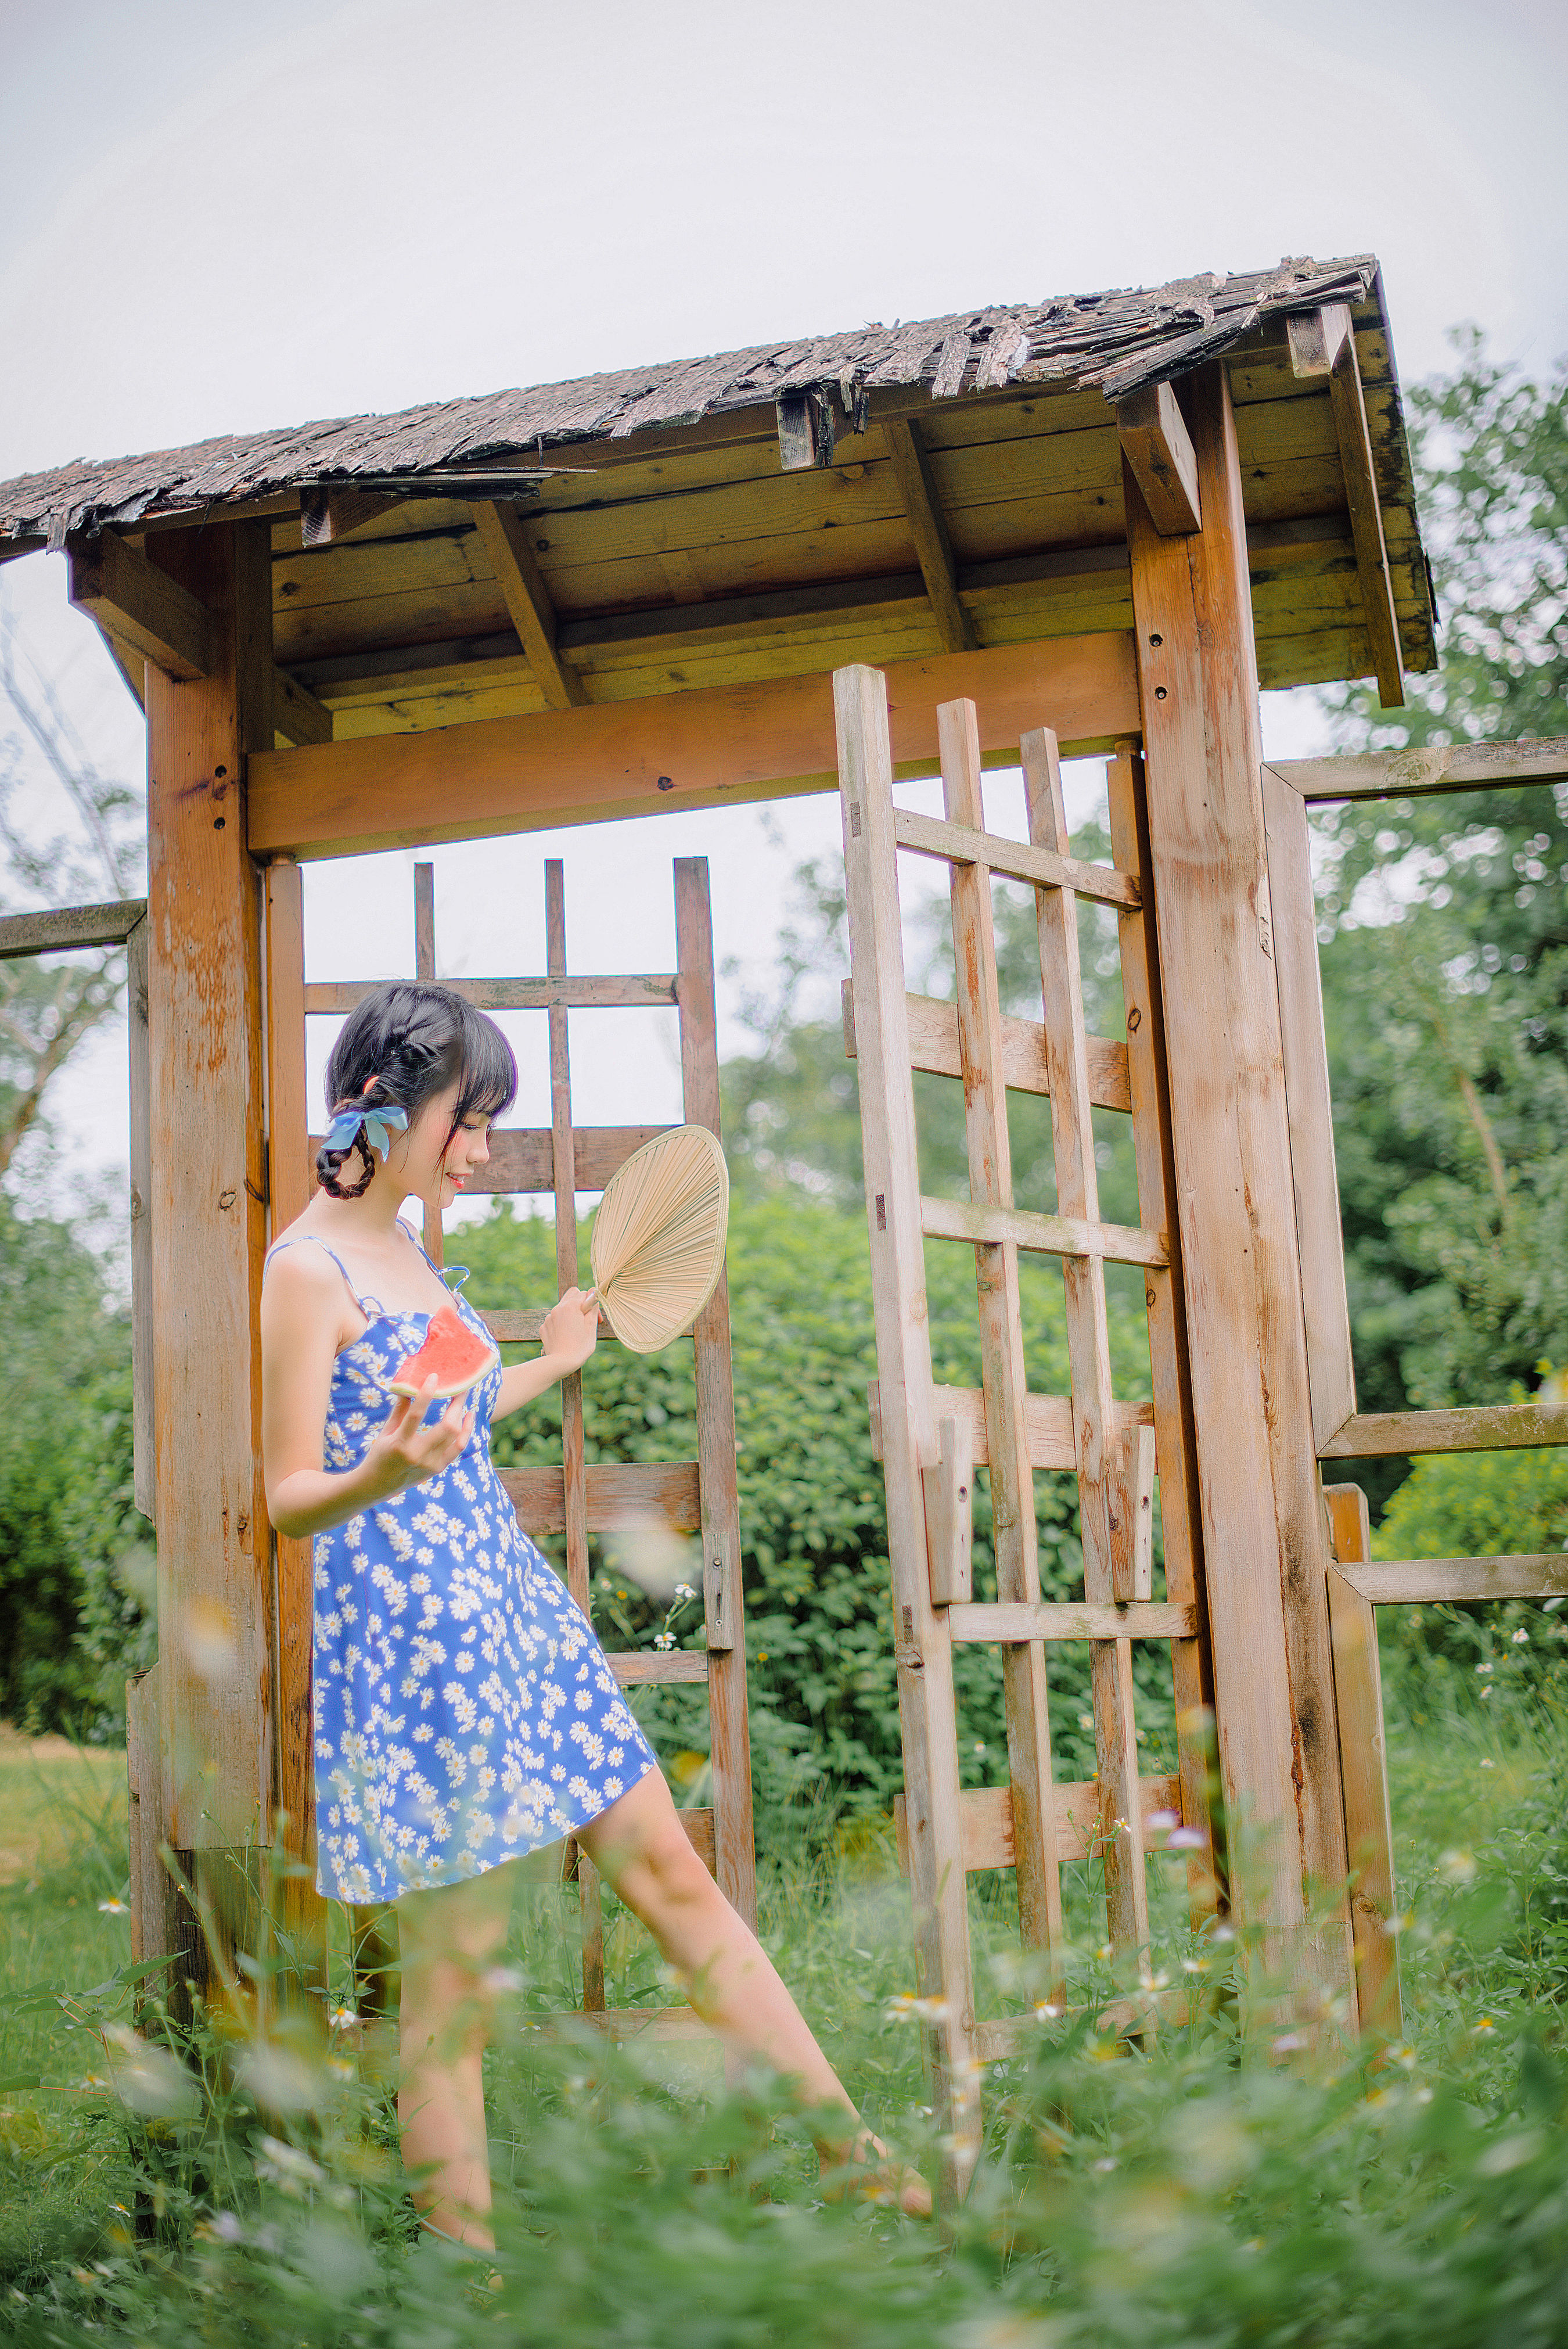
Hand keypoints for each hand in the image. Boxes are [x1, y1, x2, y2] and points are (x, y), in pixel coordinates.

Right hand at [363, 1377, 473, 1498]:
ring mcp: (430, 1464)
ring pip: (456, 1437)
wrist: (377, 1486)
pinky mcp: (437, 1469)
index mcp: (400, 1443)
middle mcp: (418, 1455)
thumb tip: (408, 1384)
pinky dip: (465, 1432)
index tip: (434, 1377)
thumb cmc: (379, 1454)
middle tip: (460, 1387)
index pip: (416, 1415)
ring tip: (464, 1399)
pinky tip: (469, 1417)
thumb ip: (399, 1410)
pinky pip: (457, 1448)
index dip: (426, 1394)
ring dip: (463, 1416)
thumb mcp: (385, 1431)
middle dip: (456, 1405)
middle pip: (447, 1427)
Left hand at [540, 1286, 599, 1373]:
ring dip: (570, 1314)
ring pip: (562, 1308)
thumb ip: (592, 1309)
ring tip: (575, 1331)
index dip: (591, 1305)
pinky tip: (565, 1336)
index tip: (595, 1318)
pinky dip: (560, 1324)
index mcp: (570, 1306)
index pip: (583, 1294)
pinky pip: (554, 1319)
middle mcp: (557, 1309)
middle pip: (570, 1295)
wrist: (560, 1363)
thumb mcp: (591, 1328)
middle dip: (579, 1303)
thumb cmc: (579, 1347)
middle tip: (585, 1318)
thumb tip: (593, 1294)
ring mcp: (549, 1318)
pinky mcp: (544, 1327)